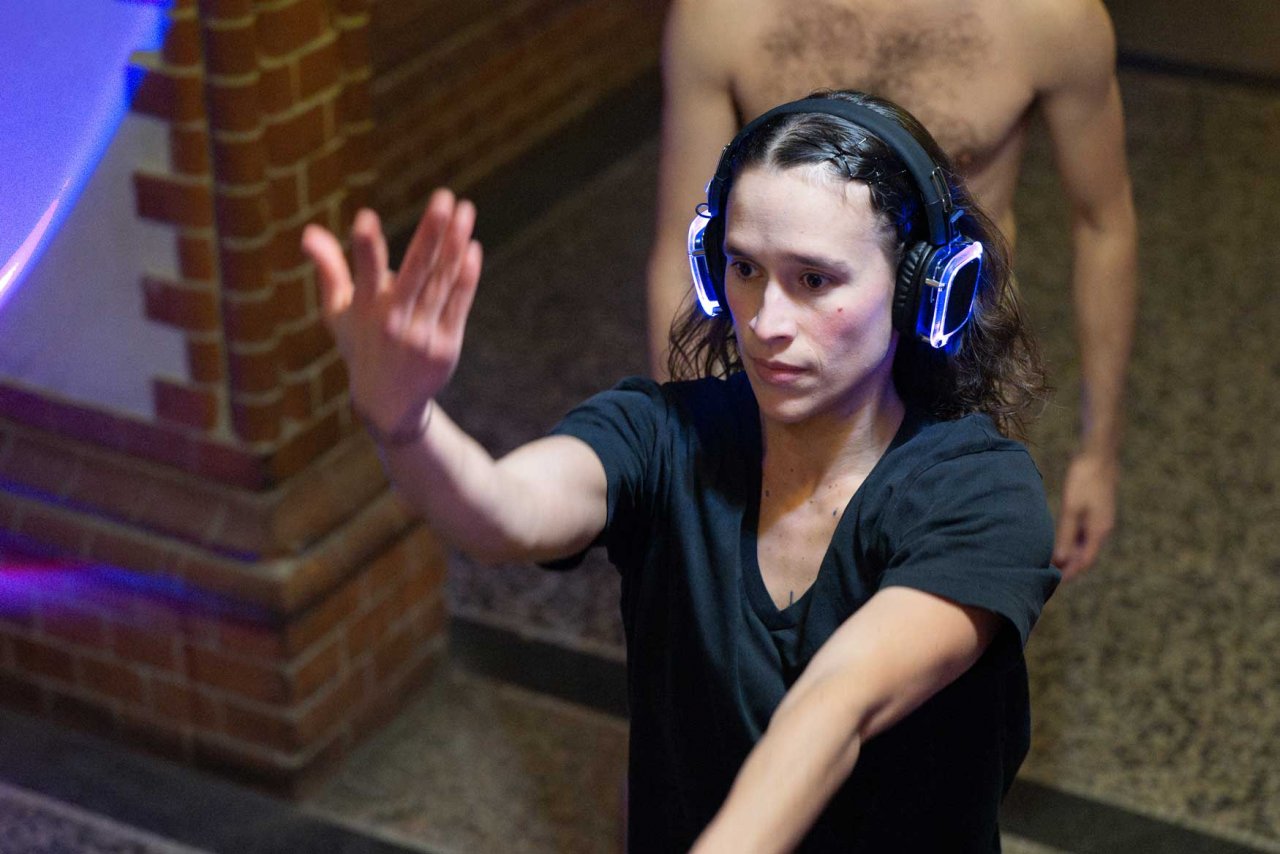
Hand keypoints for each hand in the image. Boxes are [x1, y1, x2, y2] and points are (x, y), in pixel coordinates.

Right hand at [301, 189, 482, 433]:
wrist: (388, 404)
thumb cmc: (361, 346)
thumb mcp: (339, 313)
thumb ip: (329, 270)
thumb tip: (309, 232)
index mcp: (363, 311)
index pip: (363, 275)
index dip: (364, 248)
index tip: (365, 218)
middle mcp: (393, 322)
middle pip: (415, 271)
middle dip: (430, 233)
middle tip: (444, 198)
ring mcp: (421, 335)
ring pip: (441, 283)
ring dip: (454, 244)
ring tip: (465, 209)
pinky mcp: (445, 346)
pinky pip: (458, 305)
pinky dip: (466, 277)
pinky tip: (472, 247)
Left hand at [1052, 450, 1117, 579]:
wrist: (1098, 455)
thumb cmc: (1083, 480)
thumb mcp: (1071, 509)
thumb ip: (1065, 535)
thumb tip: (1060, 559)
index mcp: (1098, 531)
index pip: (1084, 562)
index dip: (1069, 573)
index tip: (1053, 583)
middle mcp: (1103, 529)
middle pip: (1086, 556)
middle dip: (1069, 567)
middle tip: (1050, 576)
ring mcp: (1102, 520)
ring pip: (1086, 545)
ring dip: (1071, 555)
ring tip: (1053, 562)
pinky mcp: (1097, 511)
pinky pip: (1085, 534)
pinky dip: (1073, 542)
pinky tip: (1061, 541)